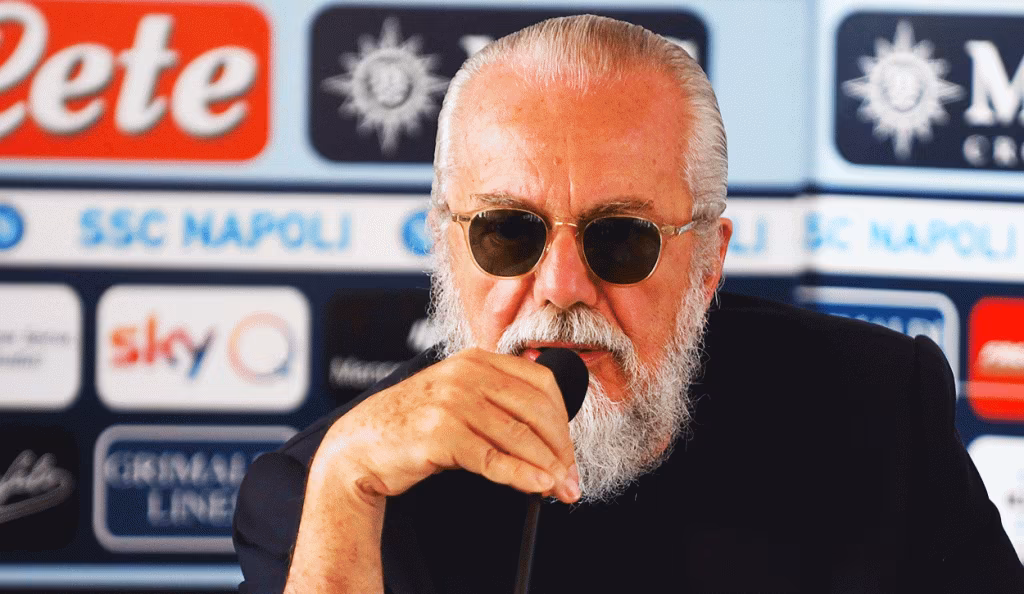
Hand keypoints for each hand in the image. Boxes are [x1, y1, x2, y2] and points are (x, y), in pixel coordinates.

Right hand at [313, 347, 580, 505]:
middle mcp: (466, 374)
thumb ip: (497, 406)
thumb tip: (548, 442)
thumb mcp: (457, 401)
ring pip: (518, 436)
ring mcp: (452, 401)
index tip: (568, 451)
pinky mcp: (440, 433)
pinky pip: (493, 458)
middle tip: (571, 478)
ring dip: (547, 467)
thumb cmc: (410, 426)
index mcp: (476, 360)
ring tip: (560, 489)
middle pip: (537, 410)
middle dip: (561, 448)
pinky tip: (536, 487)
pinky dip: (521, 475)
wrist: (357, 447)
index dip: (563, 421)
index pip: (541, 383)